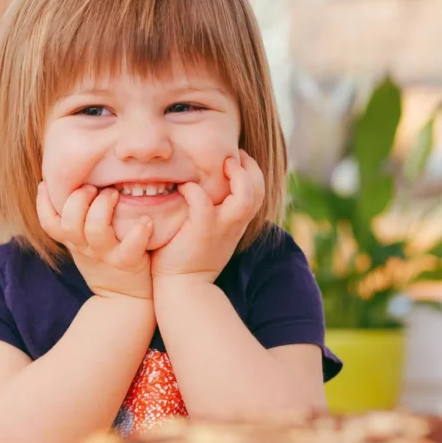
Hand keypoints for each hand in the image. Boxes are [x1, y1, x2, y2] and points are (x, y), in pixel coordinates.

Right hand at [37, 183, 153, 299]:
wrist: (125, 300)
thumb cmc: (105, 262)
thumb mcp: (83, 244)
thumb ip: (77, 220)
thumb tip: (71, 185)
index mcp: (73, 241)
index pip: (49, 223)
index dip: (43, 203)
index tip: (46, 183)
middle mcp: (85, 248)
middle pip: (69, 223)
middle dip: (78, 199)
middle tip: (93, 187)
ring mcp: (106, 255)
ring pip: (96, 230)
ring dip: (103, 207)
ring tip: (114, 193)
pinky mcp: (128, 263)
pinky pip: (130, 247)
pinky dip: (138, 232)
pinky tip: (145, 221)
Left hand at [151, 151, 265, 283]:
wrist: (182, 287)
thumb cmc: (189, 257)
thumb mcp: (209, 232)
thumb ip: (212, 212)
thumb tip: (201, 187)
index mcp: (237, 222)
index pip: (257, 191)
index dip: (252, 171)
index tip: (237, 158)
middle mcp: (234, 224)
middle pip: (258, 190)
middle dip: (250, 167)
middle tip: (233, 155)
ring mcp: (221, 227)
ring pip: (245, 196)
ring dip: (236, 176)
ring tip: (222, 164)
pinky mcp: (202, 231)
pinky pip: (203, 203)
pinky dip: (195, 191)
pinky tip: (184, 187)